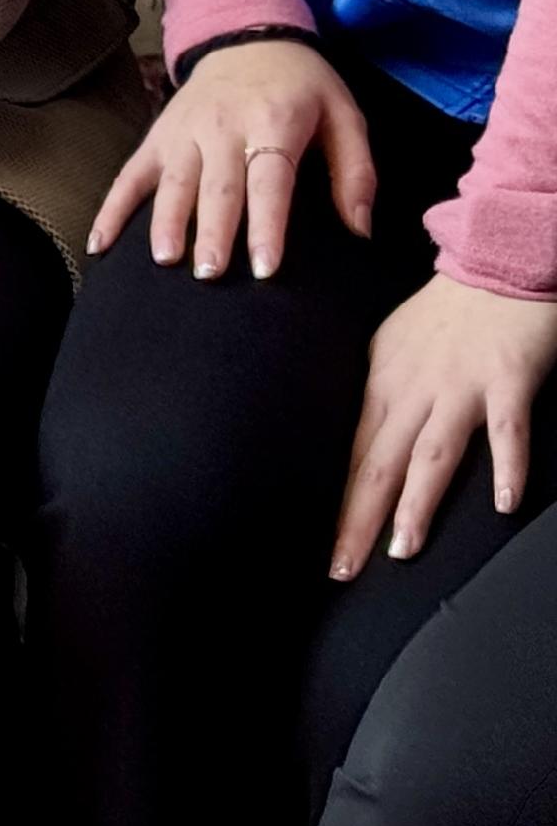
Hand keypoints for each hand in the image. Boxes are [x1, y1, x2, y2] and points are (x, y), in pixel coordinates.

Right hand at [91, 35, 373, 278]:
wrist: (247, 37)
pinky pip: (130, 175)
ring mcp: (183, 132)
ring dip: (166, 221)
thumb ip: (356, 172)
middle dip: (212, 232)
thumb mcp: (345, 116)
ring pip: (172, 182)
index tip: (265, 267)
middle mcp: (222, 127)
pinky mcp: (158, 136)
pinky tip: (100, 244)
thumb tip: (359, 229)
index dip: (267, 225)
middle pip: (216, 186)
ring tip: (165, 259)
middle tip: (210, 274)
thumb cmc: (303, 86)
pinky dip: (112, 209)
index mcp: (273, 122)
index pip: (269, 180)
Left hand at [334, 271, 556, 577]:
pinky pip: (507, 430)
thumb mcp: (392, 347)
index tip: (318, 547)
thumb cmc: (447, 310)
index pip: (348, 454)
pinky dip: (507, 466)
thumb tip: (358, 439)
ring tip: (400, 548)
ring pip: (431, 454)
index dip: (332, 504)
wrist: (495, 259)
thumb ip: (380, 393)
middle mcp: (412, 388)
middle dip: (355, 519)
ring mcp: (460, 386)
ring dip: (414, 503)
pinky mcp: (507, 380)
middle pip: (376, 463)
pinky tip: (505, 502)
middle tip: (338, 566)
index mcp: (381, 383)